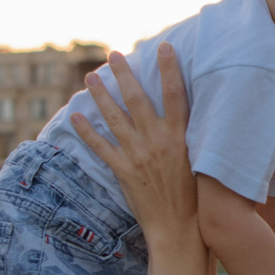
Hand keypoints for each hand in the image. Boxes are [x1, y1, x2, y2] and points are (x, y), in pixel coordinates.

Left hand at [71, 46, 196, 241]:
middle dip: (124, 73)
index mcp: (180, 136)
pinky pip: (100, 146)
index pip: (175, 94)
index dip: (169, 68)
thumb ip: (189, 136)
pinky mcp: (123, 171)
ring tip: (91, 76)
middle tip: (114, 54)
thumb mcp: (199, 160)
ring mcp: (137, 155)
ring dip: (100, 95)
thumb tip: (188, 112)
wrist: (179, 227)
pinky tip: (75, 116)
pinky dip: (86, 131)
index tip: (162, 47)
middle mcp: (157, 141)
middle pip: (137, 98)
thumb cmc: (194, 195)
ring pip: (114, 117)